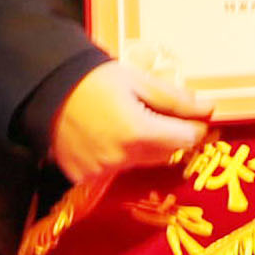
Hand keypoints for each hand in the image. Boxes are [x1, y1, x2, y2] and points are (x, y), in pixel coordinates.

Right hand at [51, 52, 214, 185]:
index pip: (186, 140)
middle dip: (170, 136)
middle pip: (166, 153)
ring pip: (141, 163)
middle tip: (158, 114)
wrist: (45, 88)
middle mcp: (121, 157)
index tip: (194, 117)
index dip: (194, 127)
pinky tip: (107, 135)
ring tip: (128, 121)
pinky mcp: (85, 176)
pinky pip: (115, 170)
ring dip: (144, 147)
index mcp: (138, 131)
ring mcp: (102, 170)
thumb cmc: (94, 78)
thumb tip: (209, 109)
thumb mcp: (139, 81)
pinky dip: (118, 156)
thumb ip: (176, 100)